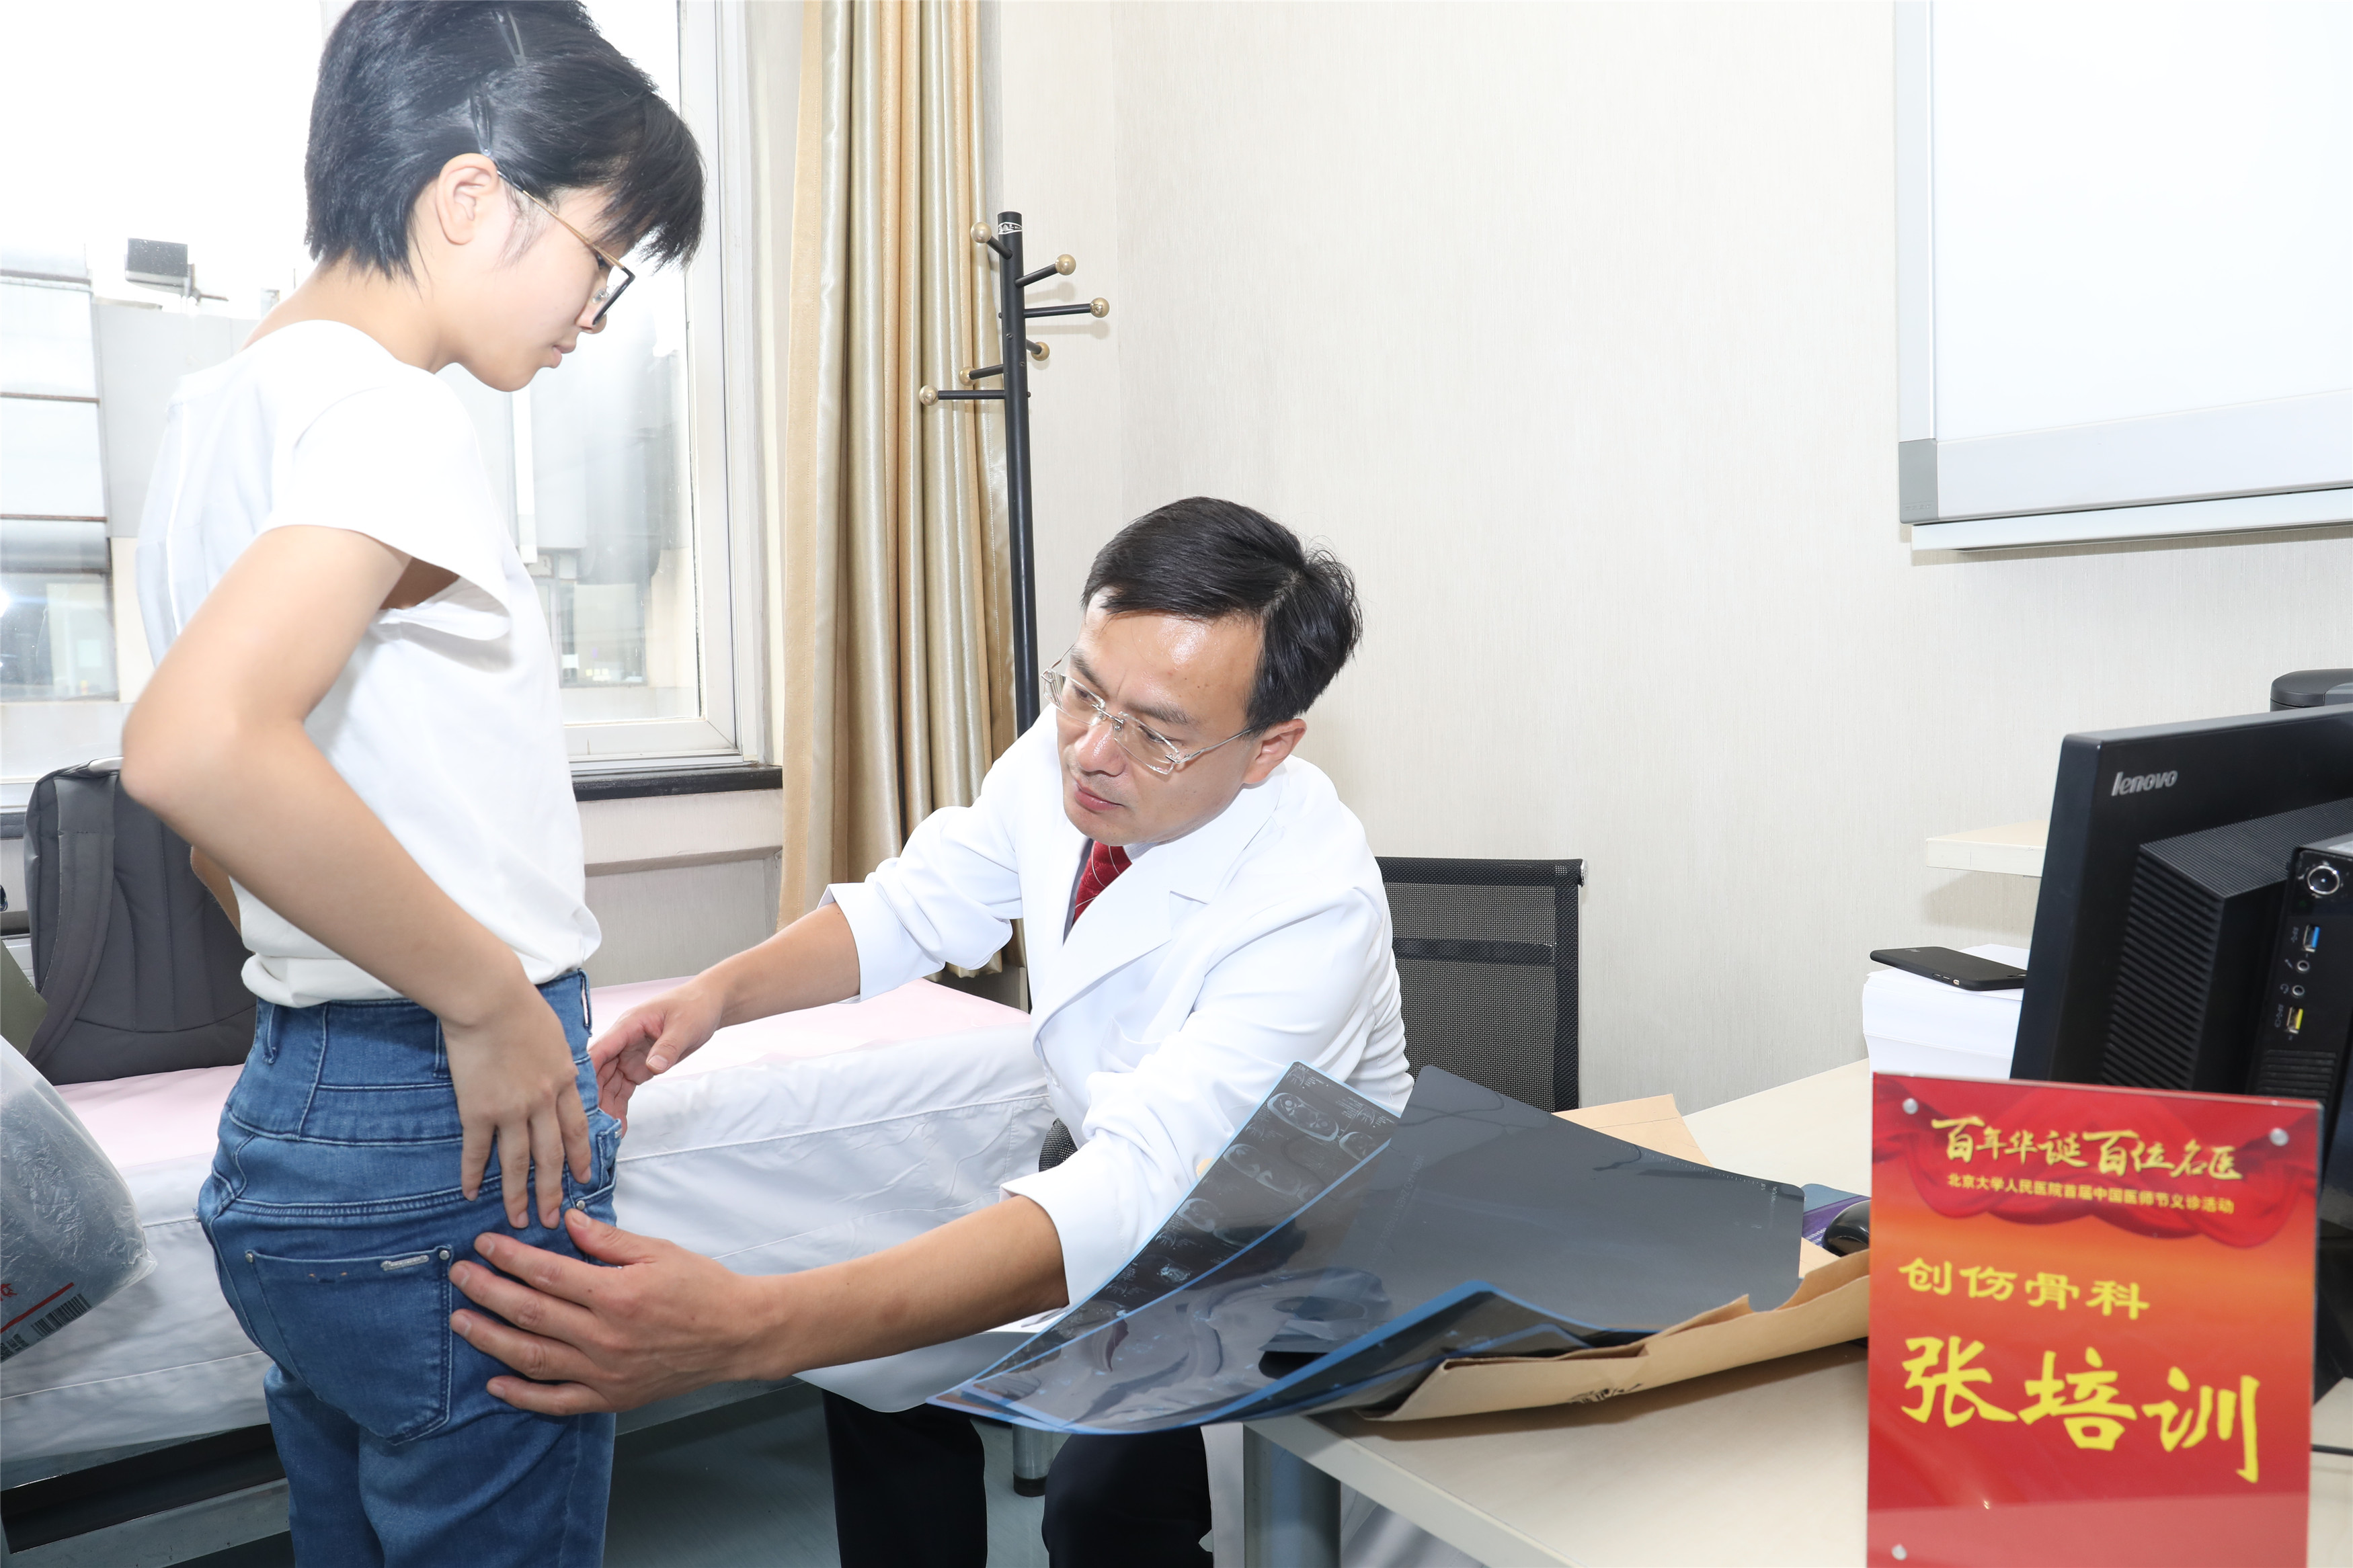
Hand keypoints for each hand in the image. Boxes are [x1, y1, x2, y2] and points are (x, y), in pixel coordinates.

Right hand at [442, 983, 593, 1227]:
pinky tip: (470, 1192)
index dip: (579, 1158)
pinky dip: (473, 1174)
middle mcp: (541, 1102)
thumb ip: (558, 1064)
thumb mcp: (554, 1037)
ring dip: (517, 1195)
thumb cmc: (521, 1008)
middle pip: (550, 1155)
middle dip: (552, 1190)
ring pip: (517, 1163)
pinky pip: (477, 1151)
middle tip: (552, 1218)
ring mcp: (511, 1110)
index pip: (576, 1130)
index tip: (582, 1180)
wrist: (490, 999)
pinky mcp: (478, 1110)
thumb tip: (561, 1077)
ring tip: (517, 1219)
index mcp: (563, 1082)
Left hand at [449, 1210, 771, 1413]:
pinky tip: (496, 1381)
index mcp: (617, 1294)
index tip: (484, 1245)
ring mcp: (605, 1372)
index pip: (547, 1273)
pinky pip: (556, 1400)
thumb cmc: (702, 1288)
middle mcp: (605, 1336)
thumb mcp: (659, 1251)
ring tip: (462, 1321)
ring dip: (491, 1339)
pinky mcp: (610, 1396)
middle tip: (459, 1275)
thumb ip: (609, 1240)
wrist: (736, 1335)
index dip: (510, 1257)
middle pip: (530, 1313)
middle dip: (487, 1291)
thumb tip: (567, 1221)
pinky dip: (522, 1394)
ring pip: (533, 1358)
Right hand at [588, 981, 723, 1123]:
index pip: (600, 1050)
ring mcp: (628, 1056)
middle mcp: (622, 1042)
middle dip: (593, 1097)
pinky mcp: (637, 1067)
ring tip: (603, 1132)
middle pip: (599, 1071)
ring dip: (604, 1106)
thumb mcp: (685, 1026)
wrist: (707, 1007)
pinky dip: (619, 1106)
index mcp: (628, 1025)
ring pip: (608, 1084)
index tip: (578, 1096)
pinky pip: (623, 1089)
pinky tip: (617, 1125)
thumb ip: (668, 1047)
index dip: (587, 1072)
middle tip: (591, 1124)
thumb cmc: (694, 1008)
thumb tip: (654, 1066)